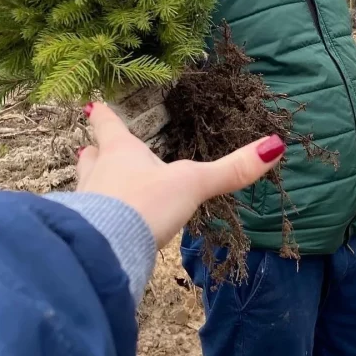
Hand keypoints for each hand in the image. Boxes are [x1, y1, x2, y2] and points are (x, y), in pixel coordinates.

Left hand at [76, 102, 284, 246]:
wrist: (105, 249)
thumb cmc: (147, 204)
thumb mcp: (193, 184)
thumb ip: (231, 170)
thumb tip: (274, 145)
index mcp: (122, 153)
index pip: (110, 127)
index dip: (104, 116)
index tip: (93, 105)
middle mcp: (98, 173)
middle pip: (91, 156)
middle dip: (94, 152)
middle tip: (89, 148)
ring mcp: (85, 204)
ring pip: (84, 185)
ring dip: (89, 182)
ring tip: (91, 182)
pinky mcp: (81, 234)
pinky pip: (82, 220)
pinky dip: (88, 218)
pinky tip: (97, 229)